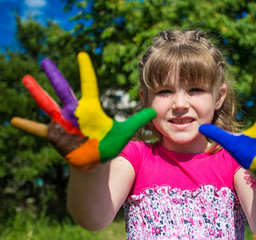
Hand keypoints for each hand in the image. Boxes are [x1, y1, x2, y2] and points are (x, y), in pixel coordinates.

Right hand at [11, 52, 155, 170]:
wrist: (97, 162)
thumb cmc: (109, 145)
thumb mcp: (125, 132)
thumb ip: (138, 120)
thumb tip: (155, 111)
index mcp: (91, 109)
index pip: (88, 85)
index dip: (85, 70)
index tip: (82, 55)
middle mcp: (75, 113)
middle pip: (64, 90)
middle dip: (55, 76)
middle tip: (44, 60)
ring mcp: (64, 124)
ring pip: (49, 105)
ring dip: (37, 93)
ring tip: (25, 79)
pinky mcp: (57, 137)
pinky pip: (40, 130)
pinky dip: (28, 126)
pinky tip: (14, 121)